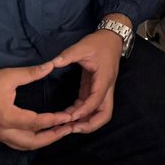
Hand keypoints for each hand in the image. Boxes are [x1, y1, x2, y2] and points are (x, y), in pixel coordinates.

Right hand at [0, 62, 72, 150]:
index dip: (54, 120)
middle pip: (33, 142)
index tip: (68, 116)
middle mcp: (4, 132)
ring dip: (44, 141)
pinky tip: (42, 134)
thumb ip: (31, 73)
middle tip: (69, 129)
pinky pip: (18, 144)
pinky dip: (33, 141)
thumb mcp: (8, 76)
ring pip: (25, 146)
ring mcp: (0, 137)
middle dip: (53, 137)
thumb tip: (51, 65)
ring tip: (59, 132)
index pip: (36, 123)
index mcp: (7, 117)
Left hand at [52, 19, 126, 133]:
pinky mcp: (96, 88)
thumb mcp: (83, 46)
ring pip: (99, 112)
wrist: (112, 37)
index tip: (69, 117)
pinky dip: (81, 112)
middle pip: (104, 114)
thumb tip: (52, 63)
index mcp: (104, 79)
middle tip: (72, 128)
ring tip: (68, 125)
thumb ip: (68, 55)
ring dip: (86, 120)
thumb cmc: (99, 42)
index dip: (83, 111)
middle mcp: (106, 88)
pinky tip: (68, 113)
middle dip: (90, 124)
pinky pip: (91, 105)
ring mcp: (102, 89)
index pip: (96, 101)